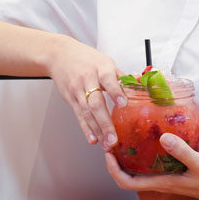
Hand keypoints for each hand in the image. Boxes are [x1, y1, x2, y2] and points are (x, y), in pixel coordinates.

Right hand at [45, 34, 125, 148]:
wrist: (59, 55)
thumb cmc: (85, 58)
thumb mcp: (105, 61)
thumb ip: (121, 76)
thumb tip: (139, 84)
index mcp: (100, 67)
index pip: (108, 80)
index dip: (116, 92)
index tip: (123, 104)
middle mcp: (87, 79)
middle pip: (96, 103)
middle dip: (105, 122)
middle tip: (114, 138)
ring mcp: (77, 90)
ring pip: (87, 113)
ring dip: (97, 130)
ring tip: (107, 144)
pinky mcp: (70, 99)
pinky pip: (79, 115)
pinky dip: (86, 128)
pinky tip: (93, 139)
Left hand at [104, 134, 198, 199]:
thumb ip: (182, 152)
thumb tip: (162, 137)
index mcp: (163, 183)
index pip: (128, 183)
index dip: (113, 170)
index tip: (108, 153)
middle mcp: (162, 182)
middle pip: (129, 177)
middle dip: (117, 161)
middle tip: (112, 141)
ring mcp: (169, 178)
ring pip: (141, 171)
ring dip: (130, 158)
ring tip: (126, 137)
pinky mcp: (176, 173)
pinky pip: (154, 165)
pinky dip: (146, 155)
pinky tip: (151, 139)